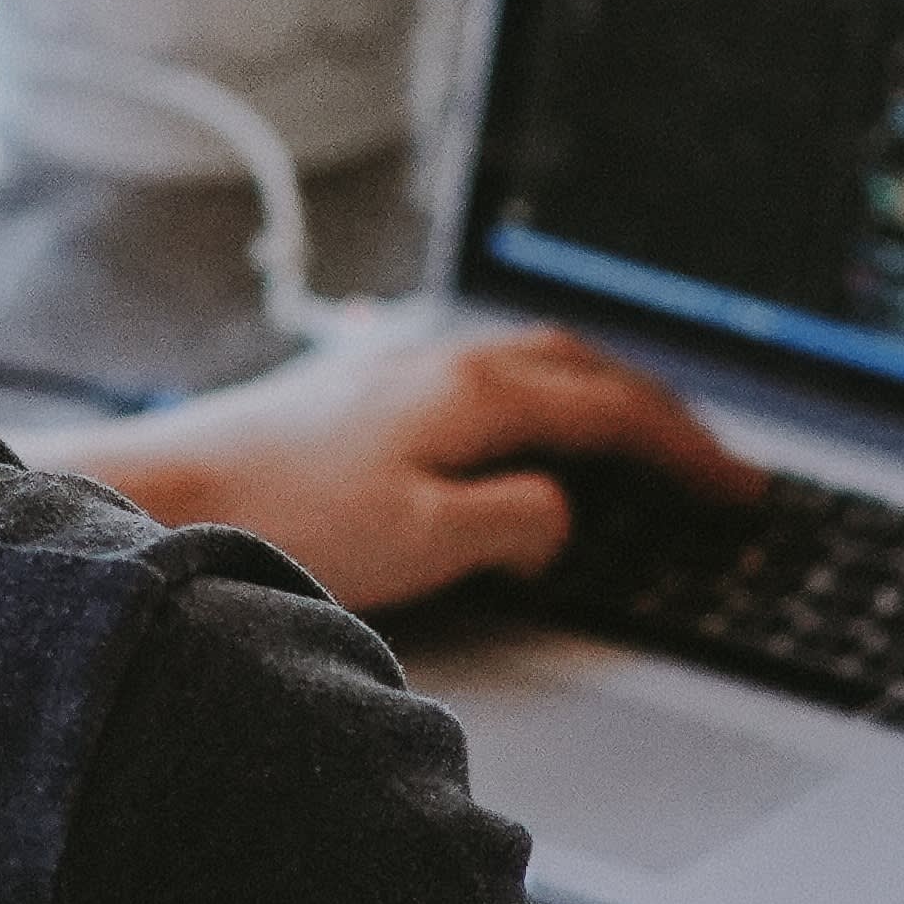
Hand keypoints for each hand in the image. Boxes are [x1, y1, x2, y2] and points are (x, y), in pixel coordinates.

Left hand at [68, 320, 751, 611]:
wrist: (163, 493)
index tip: (740, 489)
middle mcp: (443, 361)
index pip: (617, 413)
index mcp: (478, 392)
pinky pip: (483, 373)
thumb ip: (517, 523)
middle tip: (708, 461)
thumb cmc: (284, 521)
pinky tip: (518, 426)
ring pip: (533, 363)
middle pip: (584, 370)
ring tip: (634, 439)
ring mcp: (399, 363)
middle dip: (659, 413)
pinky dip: (538, 396)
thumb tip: (561, 513)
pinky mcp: (357, 385)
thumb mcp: (428, 543)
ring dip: (599, 396)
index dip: (689, 453)